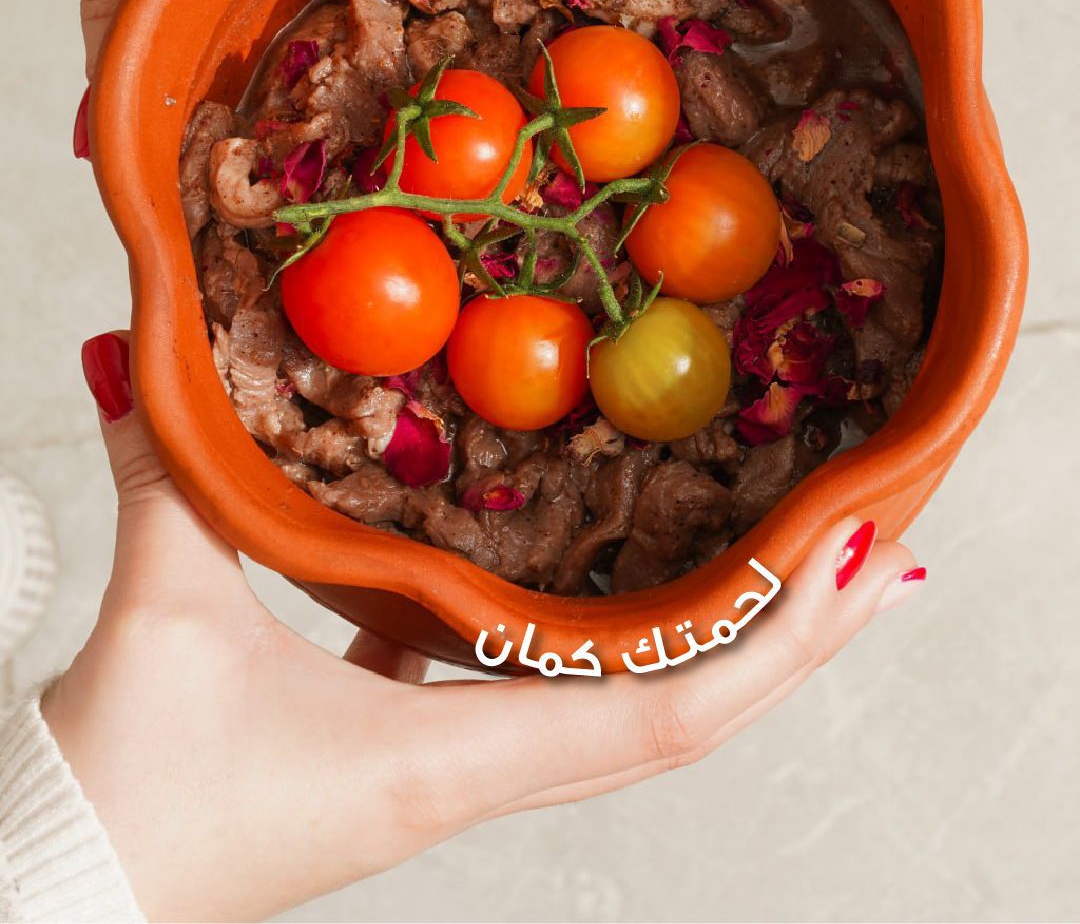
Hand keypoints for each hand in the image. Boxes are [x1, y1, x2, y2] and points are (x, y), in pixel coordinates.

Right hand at [46, 329, 924, 921]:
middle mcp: (485, 771)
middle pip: (689, 714)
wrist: (71, 890)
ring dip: (720, 645)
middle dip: (796, 638)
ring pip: (630, 707)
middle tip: (879, 556)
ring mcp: (460, 768)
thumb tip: (136, 357)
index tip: (856, 563)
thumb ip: (166, 472)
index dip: (777, 642)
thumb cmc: (131, 785)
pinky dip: (595, 645)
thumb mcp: (164, 610)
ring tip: (785, 572)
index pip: (668, 712)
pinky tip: (590, 594)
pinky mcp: (417, 754)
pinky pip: (538, 692)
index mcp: (455, 754)